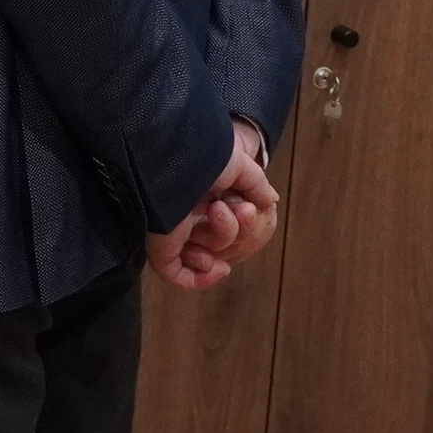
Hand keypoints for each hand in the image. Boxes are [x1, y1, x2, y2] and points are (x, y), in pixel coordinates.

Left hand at [146, 120, 276, 290]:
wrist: (181, 153)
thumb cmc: (206, 155)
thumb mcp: (240, 166)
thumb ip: (256, 185)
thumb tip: (271, 202)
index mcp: (207, 197)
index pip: (234, 228)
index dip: (250, 224)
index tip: (251, 205)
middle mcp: (191, 216)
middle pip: (224, 244)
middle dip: (240, 230)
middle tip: (239, 207)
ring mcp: (175, 232)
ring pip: (207, 257)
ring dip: (223, 239)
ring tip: (217, 210)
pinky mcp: (161, 247)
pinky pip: (178, 276)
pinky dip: (200, 279)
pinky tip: (220, 268)